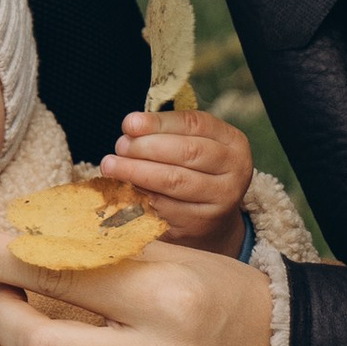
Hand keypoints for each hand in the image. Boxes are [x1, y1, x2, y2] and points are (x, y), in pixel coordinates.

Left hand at [102, 106, 254, 252]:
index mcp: (233, 142)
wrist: (213, 219)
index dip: (159, 122)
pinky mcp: (201, 223)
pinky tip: (123, 189)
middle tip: (119, 146)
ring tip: (112, 165)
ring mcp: (221, 200)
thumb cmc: (196, 170)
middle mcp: (234, 170)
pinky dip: (141, 196)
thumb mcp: (194, 145)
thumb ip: (168, 133)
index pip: (195, 124)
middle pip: (186, 152)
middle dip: (146, 147)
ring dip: (137, 171)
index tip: (129, 123)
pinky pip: (166, 207)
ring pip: (174, 181)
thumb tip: (130, 130)